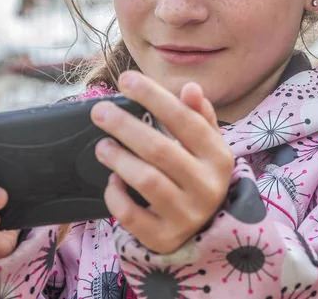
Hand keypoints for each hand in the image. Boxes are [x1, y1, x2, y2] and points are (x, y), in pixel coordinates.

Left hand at [91, 71, 233, 253]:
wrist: (206, 230)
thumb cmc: (198, 175)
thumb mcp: (207, 146)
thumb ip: (198, 116)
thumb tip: (190, 88)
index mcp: (218, 158)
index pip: (186, 120)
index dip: (154, 97)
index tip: (126, 80)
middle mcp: (207, 187)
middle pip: (160, 150)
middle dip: (125, 126)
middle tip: (99, 111)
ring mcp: (187, 216)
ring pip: (146, 181)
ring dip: (119, 159)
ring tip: (102, 146)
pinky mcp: (164, 238)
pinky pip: (132, 216)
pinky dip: (116, 196)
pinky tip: (113, 181)